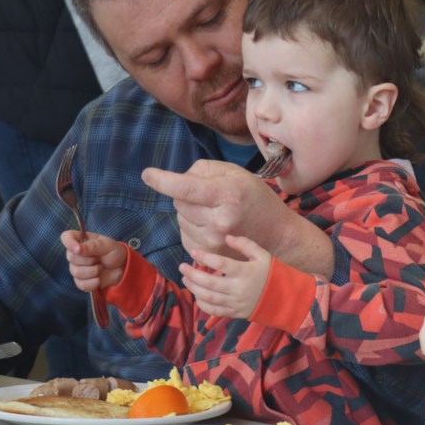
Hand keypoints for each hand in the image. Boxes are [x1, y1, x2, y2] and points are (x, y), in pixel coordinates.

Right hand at [61, 230, 127, 291]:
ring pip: (76, 272)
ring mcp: (76, 267)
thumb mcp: (108, 245)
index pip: (66, 237)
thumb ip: (93, 246)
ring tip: (101, 267)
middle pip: (71, 257)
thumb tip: (77, 249)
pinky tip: (99, 278)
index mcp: (81, 240)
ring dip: (93, 271)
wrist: (122, 269)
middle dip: (89, 260)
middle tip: (100, 258)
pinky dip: (93, 282)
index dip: (69, 242)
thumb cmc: (114, 253)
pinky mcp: (80, 281)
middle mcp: (76, 253)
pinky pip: (81, 284)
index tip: (78, 249)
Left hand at [142, 161, 333, 275]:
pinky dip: (192, 227)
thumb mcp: (236, 173)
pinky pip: (184, 234)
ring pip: (180, 219)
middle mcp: (220, 220)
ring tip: (214, 212)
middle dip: (185, 195)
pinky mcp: (210, 253)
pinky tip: (211, 225)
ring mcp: (214, 240)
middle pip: (179, 202)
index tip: (147, 174)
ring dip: (189, 212)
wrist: (277, 233)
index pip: (186, 188)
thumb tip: (176, 180)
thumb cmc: (255, 198)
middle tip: (209, 195)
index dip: (163, 181)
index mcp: (227, 195)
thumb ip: (203, 170)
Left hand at [179, 235, 270, 318]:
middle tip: (182, 267)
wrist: (285, 298)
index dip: (204, 257)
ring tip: (185, 279)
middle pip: (209, 282)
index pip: (220, 263)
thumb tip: (227, 238)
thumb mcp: (262, 255)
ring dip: (193, 288)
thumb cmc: (272, 273)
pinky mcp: (235, 312)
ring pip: (208, 297)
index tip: (193, 252)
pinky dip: (202, 304)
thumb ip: (245, 244)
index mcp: (245, 272)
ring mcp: (235, 302)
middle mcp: (238, 288)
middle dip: (192, 274)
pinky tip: (197, 295)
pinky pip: (214, 311)